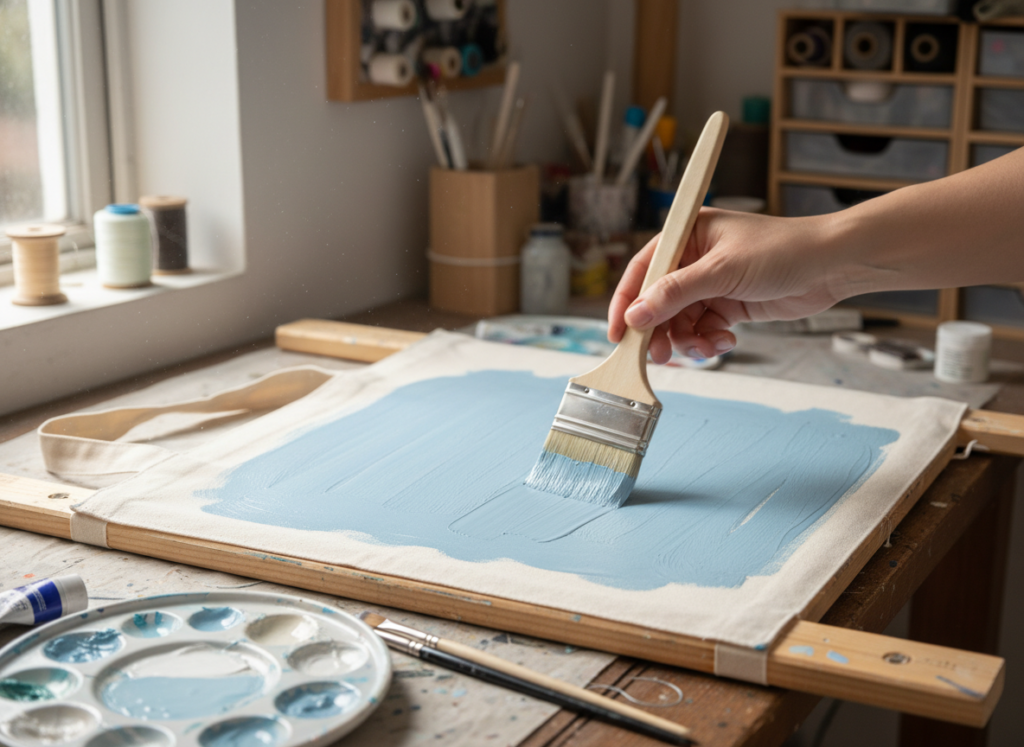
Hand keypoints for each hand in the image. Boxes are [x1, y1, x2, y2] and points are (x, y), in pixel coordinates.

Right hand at [608, 209, 845, 363]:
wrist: (833, 265)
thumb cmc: (783, 250)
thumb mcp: (722, 270)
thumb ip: (676, 293)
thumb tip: (636, 315)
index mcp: (687, 235)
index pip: (643, 269)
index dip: (627, 301)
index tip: (618, 332)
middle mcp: (694, 259)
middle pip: (658, 302)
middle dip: (659, 330)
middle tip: (660, 354)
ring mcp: (711, 284)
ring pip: (680, 321)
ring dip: (687, 340)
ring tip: (705, 348)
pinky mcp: (729, 305)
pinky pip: (703, 329)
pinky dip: (709, 341)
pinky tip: (725, 342)